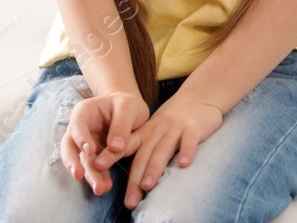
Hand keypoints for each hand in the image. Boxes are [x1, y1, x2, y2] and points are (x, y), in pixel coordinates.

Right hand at [60, 89, 147, 198]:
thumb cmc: (126, 104)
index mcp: (84, 112)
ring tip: (100, 188)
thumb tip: (115, 147)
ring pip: (81, 162)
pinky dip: (99, 177)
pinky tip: (106, 186)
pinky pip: (93, 168)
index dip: (81, 138)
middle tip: (79, 175)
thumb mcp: (128, 107)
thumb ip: (121, 124)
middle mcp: (80, 129)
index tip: (90, 151)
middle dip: (74, 162)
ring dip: (89, 175)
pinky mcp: (93, 157)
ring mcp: (85, 144)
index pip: (77, 125)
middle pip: (70, 147)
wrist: (129, 112)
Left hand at [120, 92, 225, 208]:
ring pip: (163, 149)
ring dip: (155, 167)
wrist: (199, 97)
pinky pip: (190, 140)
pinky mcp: (195, 127)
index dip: (111, 154)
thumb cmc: (173, 121)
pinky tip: (184, 164)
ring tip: (148, 185)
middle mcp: (158, 131)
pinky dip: (187, 151)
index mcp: (146, 133)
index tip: (97, 166)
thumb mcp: (154, 131)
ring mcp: (176, 128)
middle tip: (129, 200)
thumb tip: (130, 180)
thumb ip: (143, 150)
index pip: (126, 145)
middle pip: (144, 155)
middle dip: (135, 177)